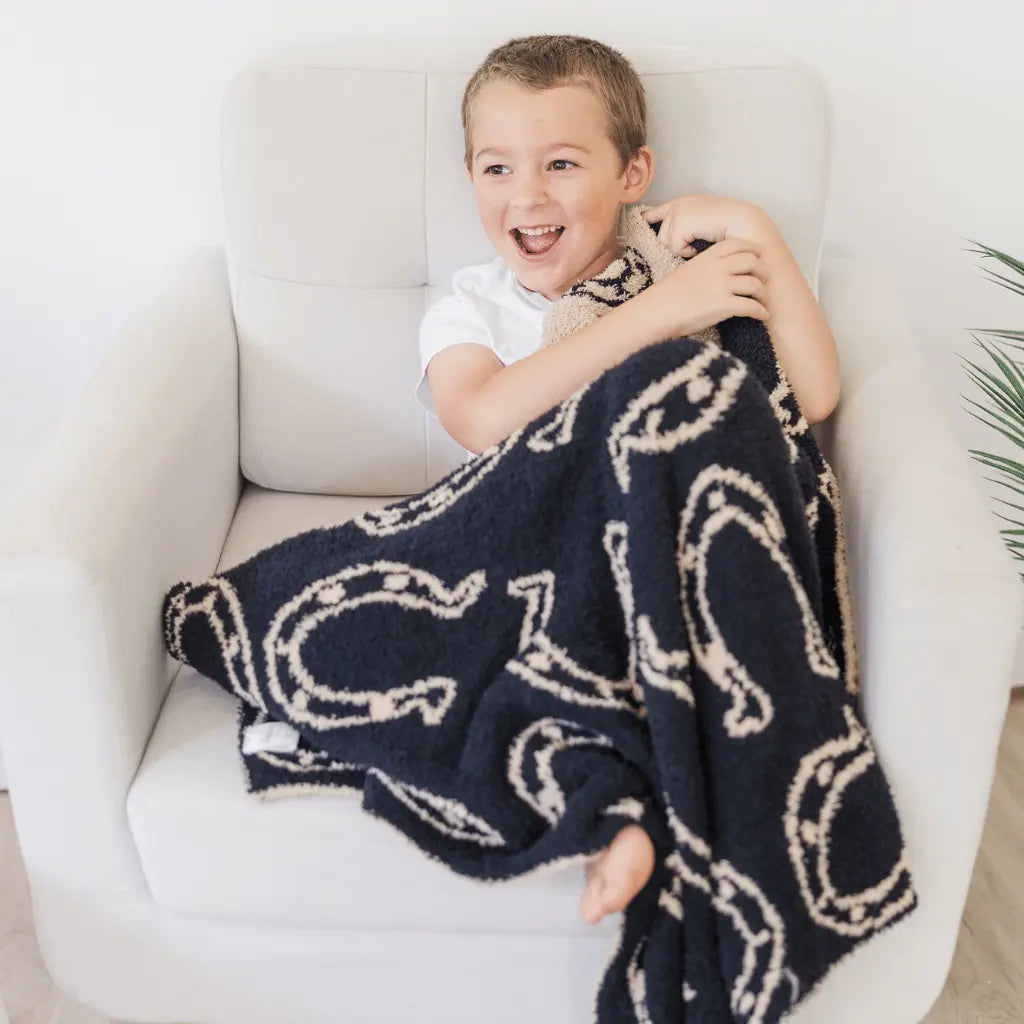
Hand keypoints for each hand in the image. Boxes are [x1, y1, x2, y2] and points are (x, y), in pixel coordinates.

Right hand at [632, 236, 770, 341]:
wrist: (656, 312)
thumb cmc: (667, 296)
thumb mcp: (687, 271)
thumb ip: (706, 266)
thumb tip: (721, 272)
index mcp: (708, 257)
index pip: (739, 244)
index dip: (753, 251)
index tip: (758, 259)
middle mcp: (718, 268)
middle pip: (753, 262)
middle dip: (762, 272)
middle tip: (764, 282)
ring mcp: (722, 286)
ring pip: (755, 284)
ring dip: (763, 294)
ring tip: (763, 301)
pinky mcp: (724, 306)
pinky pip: (751, 306)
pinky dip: (761, 311)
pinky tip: (762, 316)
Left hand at [641, 194, 767, 257]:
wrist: (744, 225)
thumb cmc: (728, 230)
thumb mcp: (702, 225)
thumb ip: (684, 229)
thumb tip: (666, 244)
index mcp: (682, 204)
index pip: (655, 212)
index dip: (647, 219)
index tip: (640, 221)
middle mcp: (677, 205)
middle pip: (660, 237)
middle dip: (676, 245)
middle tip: (694, 243)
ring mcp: (677, 211)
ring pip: (666, 243)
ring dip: (683, 249)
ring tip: (700, 241)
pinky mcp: (680, 221)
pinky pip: (675, 247)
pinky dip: (688, 251)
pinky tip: (700, 243)